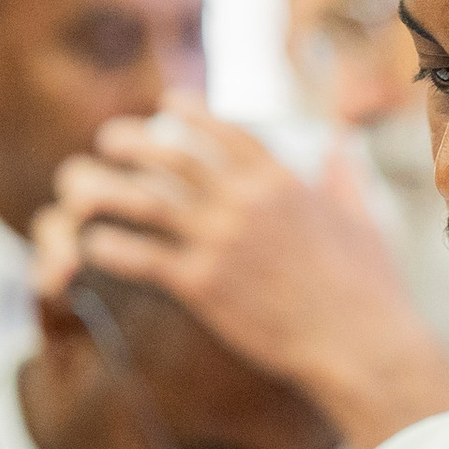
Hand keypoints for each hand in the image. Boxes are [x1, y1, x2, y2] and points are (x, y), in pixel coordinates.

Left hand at [59, 112, 399, 374]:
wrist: (360, 344)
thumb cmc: (370, 289)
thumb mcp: (364, 219)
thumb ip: (344, 179)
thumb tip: (343, 145)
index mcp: (282, 182)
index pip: (226, 132)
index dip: (192, 113)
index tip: (168, 104)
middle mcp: (245, 202)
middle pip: (173, 155)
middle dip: (132, 141)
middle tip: (107, 140)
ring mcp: (221, 241)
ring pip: (145, 201)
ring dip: (105, 188)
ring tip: (79, 186)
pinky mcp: (204, 285)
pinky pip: (142, 258)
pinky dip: (111, 247)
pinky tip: (92, 243)